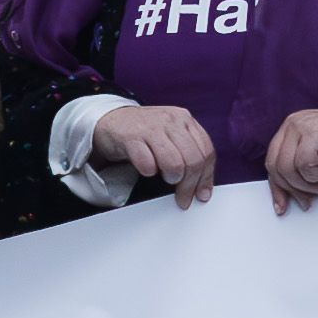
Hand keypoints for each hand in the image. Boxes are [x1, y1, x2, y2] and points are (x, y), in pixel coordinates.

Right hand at [91, 102, 216, 207]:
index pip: (206, 152)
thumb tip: (203, 189)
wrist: (111, 120)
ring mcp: (151, 127)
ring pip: (174, 164)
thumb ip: (189, 155)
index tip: (201, 194)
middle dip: (189, 185)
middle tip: (182, 197)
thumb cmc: (144, 133)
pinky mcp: (131, 137)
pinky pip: (148, 164)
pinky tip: (146, 168)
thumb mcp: (172, 137)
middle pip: (193, 160)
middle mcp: (170, 120)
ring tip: (164, 177)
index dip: (206, 178)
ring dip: (171, 178)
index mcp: (184, 119)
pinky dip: (148, 172)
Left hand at [265, 107, 317, 211]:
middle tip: (306, 201)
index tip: (280, 205)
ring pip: (287, 167)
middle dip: (290, 189)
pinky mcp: (313, 133)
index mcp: (289, 129)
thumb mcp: (315, 155)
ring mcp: (300, 127)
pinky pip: (303, 164)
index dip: (276, 186)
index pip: (271, 159)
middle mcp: (291, 124)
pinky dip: (314, 176)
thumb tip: (288, 193)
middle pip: (275, 165)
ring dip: (305, 185)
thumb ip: (299, 166)